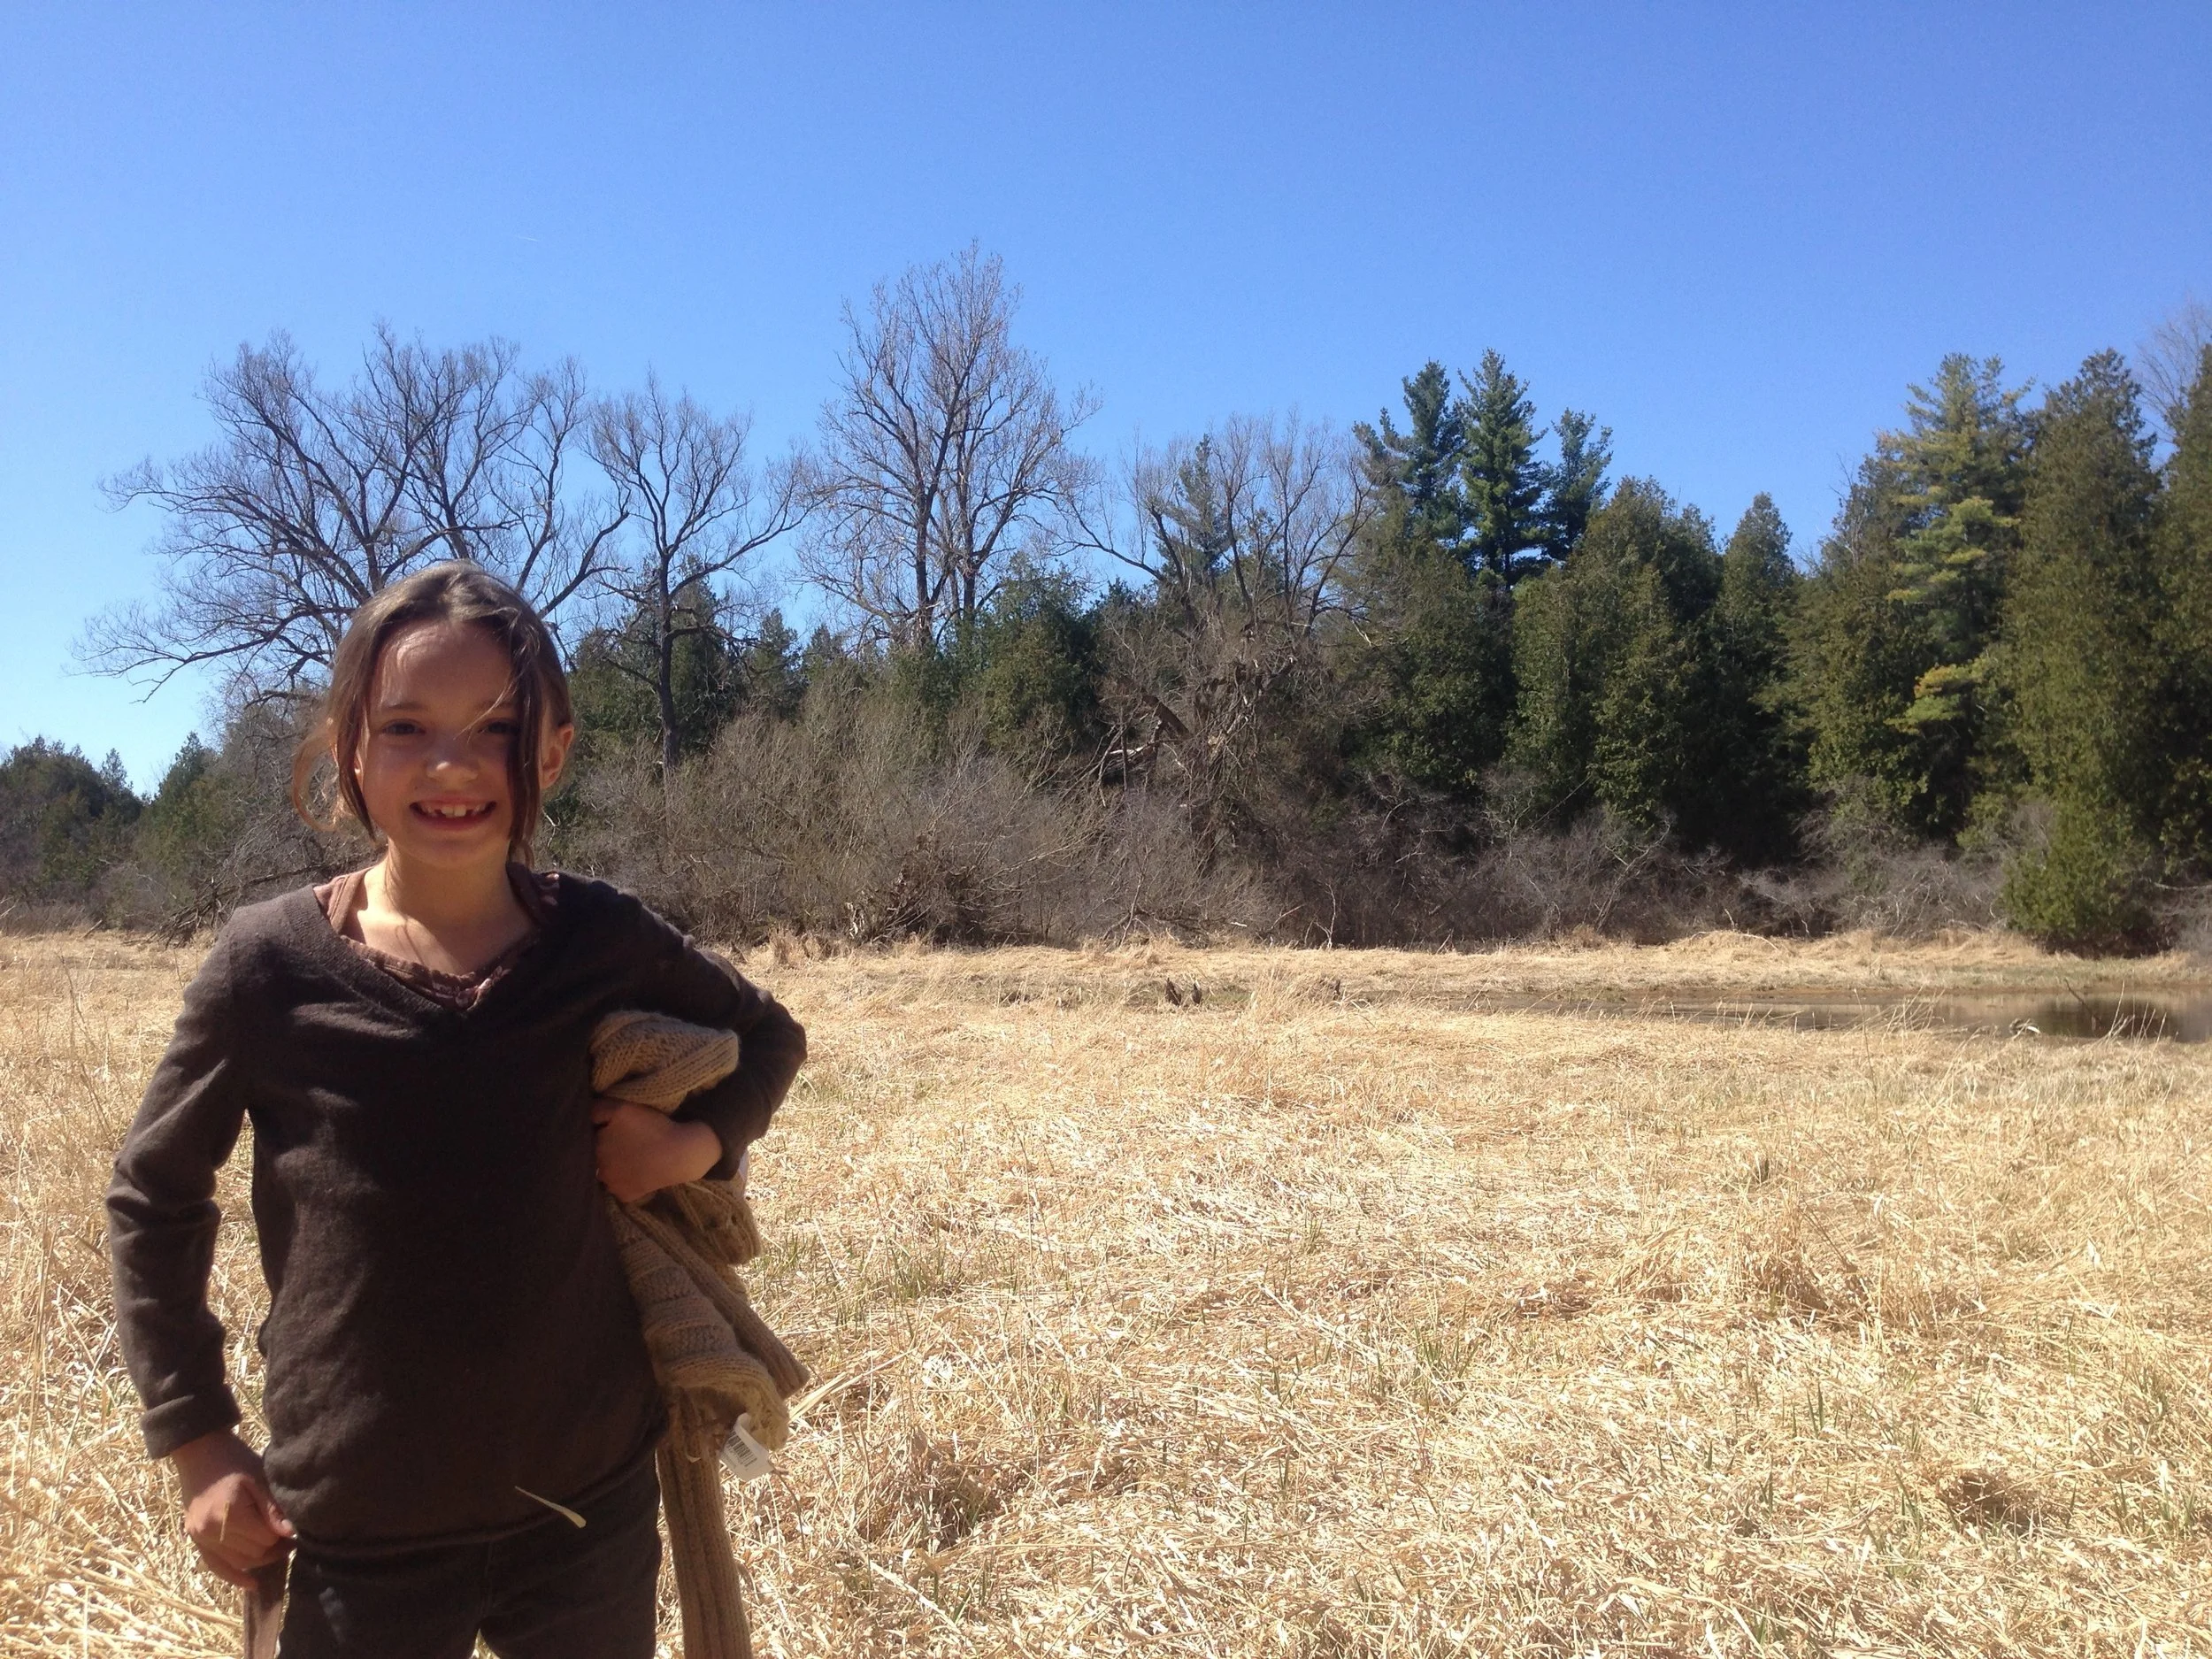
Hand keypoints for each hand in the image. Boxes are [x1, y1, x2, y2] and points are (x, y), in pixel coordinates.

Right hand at [171, 1430, 292, 1587]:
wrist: (199, 1452)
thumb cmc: (234, 1460)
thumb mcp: (259, 1478)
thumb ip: (272, 1509)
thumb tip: (290, 1533)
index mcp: (229, 1514)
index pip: (265, 1540)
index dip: (283, 1537)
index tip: (296, 1532)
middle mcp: (210, 1531)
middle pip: (252, 1553)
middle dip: (273, 1549)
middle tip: (289, 1540)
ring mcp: (199, 1537)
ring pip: (236, 1562)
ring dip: (258, 1560)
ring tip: (276, 1550)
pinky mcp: (193, 1538)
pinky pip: (214, 1565)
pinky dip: (232, 1575)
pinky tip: (251, 1583)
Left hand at [591, 1098, 722, 1202]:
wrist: (679, 1154)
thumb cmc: (651, 1129)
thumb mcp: (621, 1108)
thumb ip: (597, 1110)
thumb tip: (587, 1116)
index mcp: (595, 1148)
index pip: (590, 1138)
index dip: (601, 1132)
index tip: (615, 1128)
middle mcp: (599, 1170)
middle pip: (596, 1157)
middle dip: (605, 1150)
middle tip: (625, 1142)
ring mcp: (612, 1186)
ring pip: (606, 1174)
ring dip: (613, 1167)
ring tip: (630, 1157)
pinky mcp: (625, 1196)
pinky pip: (619, 1188)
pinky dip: (625, 1180)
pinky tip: (636, 1171)